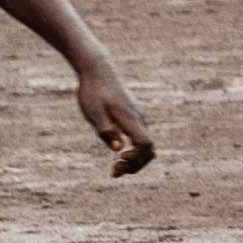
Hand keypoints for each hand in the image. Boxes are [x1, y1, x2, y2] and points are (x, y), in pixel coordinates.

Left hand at [75, 61, 154, 175]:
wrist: (98, 70)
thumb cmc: (93, 91)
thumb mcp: (93, 112)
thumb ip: (106, 130)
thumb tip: (118, 149)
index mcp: (130, 119)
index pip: (145, 144)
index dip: (137, 157)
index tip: (119, 158)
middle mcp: (138, 119)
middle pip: (149, 150)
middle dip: (135, 165)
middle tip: (114, 172)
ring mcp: (137, 118)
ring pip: (145, 145)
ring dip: (134, 160)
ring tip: (115, 167)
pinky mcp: (132, 116)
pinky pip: (139, 138)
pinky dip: (132, 150)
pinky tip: (116, 153)